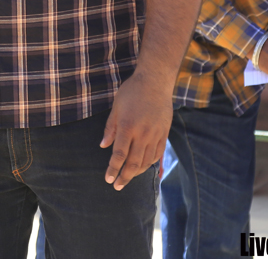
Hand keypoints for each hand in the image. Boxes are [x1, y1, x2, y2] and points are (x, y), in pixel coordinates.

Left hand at [100, 72, 171, 190]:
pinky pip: (157, 153)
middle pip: (133, 163)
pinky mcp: (164, 133)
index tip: (108, 179)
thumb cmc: (132, 92)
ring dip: (136, 172)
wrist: (155, 81)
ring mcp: (155, 134)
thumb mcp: (116, 107)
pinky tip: (143, 166)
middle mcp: (142, 133)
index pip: (119, 155)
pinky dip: (149, 163)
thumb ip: (110, 128)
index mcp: (127, 127)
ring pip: (146, 161)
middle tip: (117, 186)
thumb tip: (103, 146)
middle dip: (124, 177)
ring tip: (128, 178)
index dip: (113, 169)